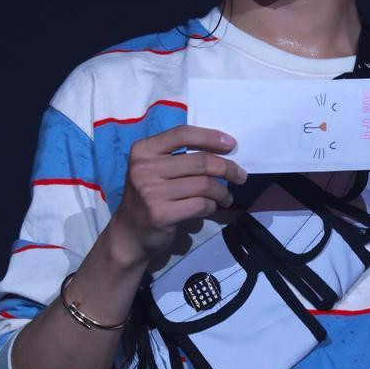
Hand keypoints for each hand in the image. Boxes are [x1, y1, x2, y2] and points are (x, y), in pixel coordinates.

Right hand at [108, 125, 247, 265]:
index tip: (231, 144)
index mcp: (143, 150)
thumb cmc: (149, 196)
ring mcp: (151, 192)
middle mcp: (144, 168)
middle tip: (240, 175)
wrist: (129, 234)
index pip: (182, 134)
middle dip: (227, 168)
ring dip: (222, 191)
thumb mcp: (155, 169)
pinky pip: (200, 205)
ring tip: (227, 196)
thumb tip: (223, 148)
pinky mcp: (161, 214)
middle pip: (199, 161)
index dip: (210, 137)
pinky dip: (212, 206)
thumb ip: (179, 156)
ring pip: (204, 185)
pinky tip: (212, 207)